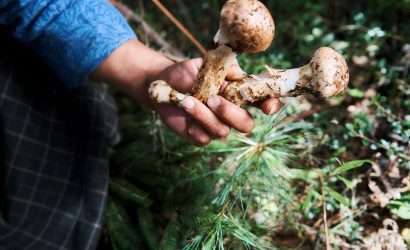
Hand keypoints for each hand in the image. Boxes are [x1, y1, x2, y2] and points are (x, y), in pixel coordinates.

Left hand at [153, 58, 280, 145]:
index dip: (271, 106)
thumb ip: (223, 68)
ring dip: (205, 115)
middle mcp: (232, 112)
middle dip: (231, 113)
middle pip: (246, 124)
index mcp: (240, 93)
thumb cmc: (189, 72)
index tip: (267, 108)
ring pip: (222, 131)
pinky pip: (204, 138)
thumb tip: (238, 75)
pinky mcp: (200, 135)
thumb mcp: (205, 65)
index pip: (263, 102)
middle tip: (212, 99)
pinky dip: (194, 126)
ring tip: (187, 100)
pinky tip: (183, 112)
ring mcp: (216, 126)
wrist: (163, 83)